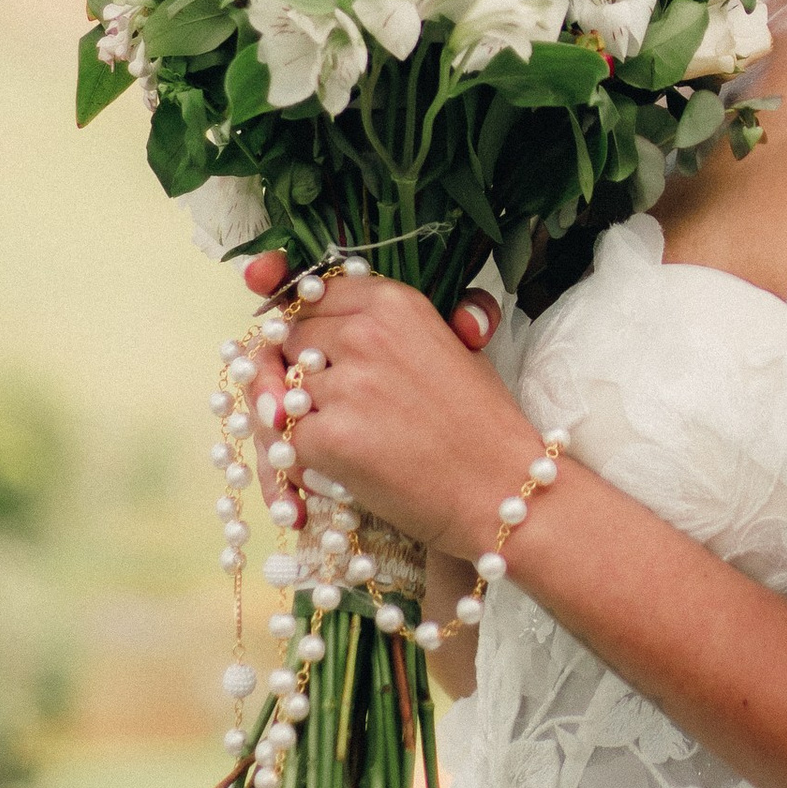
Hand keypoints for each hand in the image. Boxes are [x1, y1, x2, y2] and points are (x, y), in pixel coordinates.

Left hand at [240, 254, 535, 557]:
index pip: (312, 296)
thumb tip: (327, 319)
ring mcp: (344, 385)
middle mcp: (364, 333)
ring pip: (281, 393)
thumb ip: (387, 327)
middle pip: (289, 341)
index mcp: (393, 303)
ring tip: (339, 445)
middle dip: (299, 373)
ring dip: (298, 420)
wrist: (504, 491)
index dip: (309, 327)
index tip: (313, 352)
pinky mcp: (329, 437)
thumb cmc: (482, 425)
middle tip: (330, 407)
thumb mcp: (450, 346)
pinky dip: (302, 462)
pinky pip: (285, 441)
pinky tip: (337, 473)